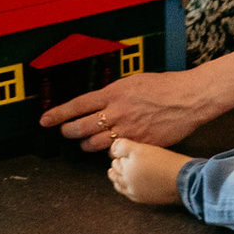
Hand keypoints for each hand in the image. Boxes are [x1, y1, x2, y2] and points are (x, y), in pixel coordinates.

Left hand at [41, 64, 229, 154]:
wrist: (188, 99)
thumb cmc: (163, 86)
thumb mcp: (133, 82)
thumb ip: (113, 94)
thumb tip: (97, 102)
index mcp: (114, 94)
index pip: (77, 105)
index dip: (58, 114)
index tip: (45, 120)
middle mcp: (117, 113)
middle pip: (81, 128)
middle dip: (68, 132)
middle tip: (65, 132)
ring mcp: (128, 131)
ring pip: (95, 144)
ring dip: (87, 144)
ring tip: (86, 141)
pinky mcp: (140, 144)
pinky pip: (117, 152)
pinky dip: (111, 151)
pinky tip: (113, 147)